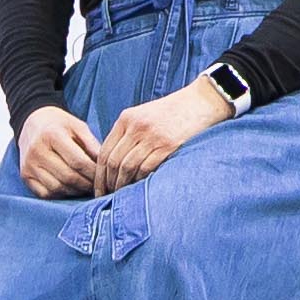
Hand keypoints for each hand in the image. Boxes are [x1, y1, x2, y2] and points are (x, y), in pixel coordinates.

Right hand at [15, 105, 108, 197]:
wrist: (32, 123)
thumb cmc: (60, 125)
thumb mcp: (78, 126)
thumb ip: (92, 144)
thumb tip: (105, 165)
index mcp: (52, 134)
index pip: (78, 162)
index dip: (94, 173)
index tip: (103, 176)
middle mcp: (37, 151)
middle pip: (68, 177)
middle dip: (86, 184)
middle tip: (97, 185)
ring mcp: (28, 165)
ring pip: (57, 188)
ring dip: (75, 191)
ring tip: (86, 187)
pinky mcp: (25, 176)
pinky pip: (45, 194)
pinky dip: (60, 194)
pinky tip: (70, 189)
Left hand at [92, 80, 239, 186]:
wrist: (201, 101)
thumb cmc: (173, 112)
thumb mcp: (144, 115)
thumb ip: (128, 134)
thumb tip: (113, 163)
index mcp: (126, 118)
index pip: (104, 151)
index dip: (99, 174)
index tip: (98, 188)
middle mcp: (136, 127)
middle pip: (113, 161)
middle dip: (108, 183)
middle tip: (107, 197)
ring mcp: (151, 136)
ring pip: (128, 167)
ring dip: (122, 185)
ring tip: (121, 196)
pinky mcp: (168, 145)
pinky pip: (147, 168)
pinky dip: (140, 181)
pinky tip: (139, 188)